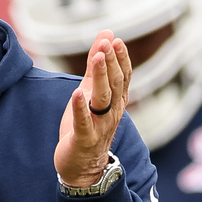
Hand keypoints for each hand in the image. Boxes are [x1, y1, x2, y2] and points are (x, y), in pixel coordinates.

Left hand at [54, 30, 132, 186]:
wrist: (83, 167)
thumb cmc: (88, 125)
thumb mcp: (91, 90)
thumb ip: (98, 64)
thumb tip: (107, 34)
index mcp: (116, 101)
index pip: (123, 77)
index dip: (121, 59)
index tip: (115, 40)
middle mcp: (112, 112)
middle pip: (115, 84)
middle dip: (111, 63)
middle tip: (106, 44)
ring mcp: (99, 126)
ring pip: (103, 99)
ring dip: (101, 78)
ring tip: (97, 59)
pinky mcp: (84, 139)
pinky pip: (84, 122)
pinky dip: (81, 108)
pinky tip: (77, 93)